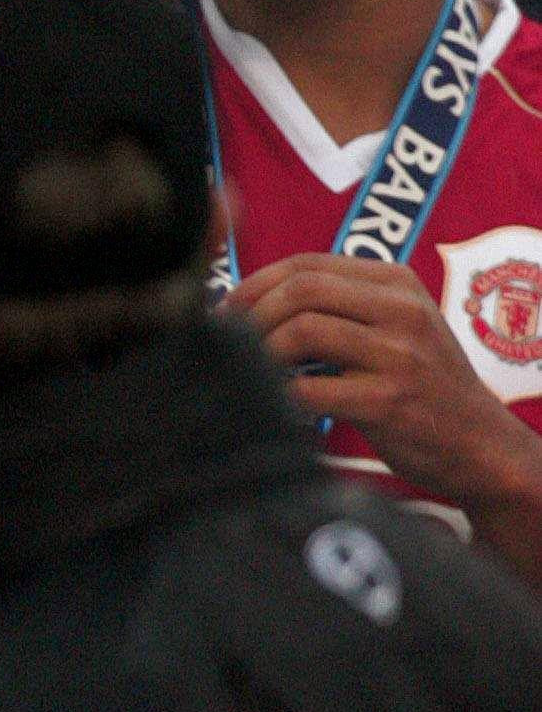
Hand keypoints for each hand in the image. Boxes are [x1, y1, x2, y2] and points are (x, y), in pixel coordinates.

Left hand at [229, 254, 541, 587]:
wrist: (484, 448)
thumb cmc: (425, 386)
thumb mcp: (398, 327)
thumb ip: (344, 306)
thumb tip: (254, 301)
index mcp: (397, 283)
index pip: (307, 263)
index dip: (256, 282)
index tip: (227, 307)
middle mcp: (401, 310)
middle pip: (302, 288)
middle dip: (254, 311)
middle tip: (229, 338)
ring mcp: (399, 355)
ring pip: (304, 329)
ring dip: (264, 350)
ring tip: (252, 369)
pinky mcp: (391, 401)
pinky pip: (314, 389)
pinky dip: (283, 394)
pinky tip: (275, 403)